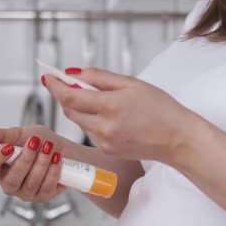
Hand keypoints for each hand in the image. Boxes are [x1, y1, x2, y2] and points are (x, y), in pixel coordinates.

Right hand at [0, 125, 66, 202]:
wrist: (63, 148)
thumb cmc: (39, 142)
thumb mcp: (20, 134)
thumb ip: (1, 135)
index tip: (8, 146)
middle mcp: (10, 183)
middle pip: (11, 179)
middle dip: (25, 159)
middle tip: (35, 141)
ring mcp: (26, 192)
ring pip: (31, 183)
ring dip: (41, 162)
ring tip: (49, 147)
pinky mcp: (43, 197)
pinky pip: (46, 188)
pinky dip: (52, 171)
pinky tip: (57, 159)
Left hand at [42, 68, 197, 162]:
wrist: (178, 139)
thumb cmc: (160, 108)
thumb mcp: (132, 83)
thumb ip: (100, 77)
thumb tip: (73, 74)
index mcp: (111, 106)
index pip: (70, 97)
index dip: (55, 86)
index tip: (48, 77)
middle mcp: (105, 127)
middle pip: (69, 111)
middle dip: (64, 96)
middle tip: (65, 83)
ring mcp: (105, 142)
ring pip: (79, 122)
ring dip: (79, 109)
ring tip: (98, 99)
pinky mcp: (107, 151)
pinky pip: (90, 132)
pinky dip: (92, 121)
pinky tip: (110, 117)